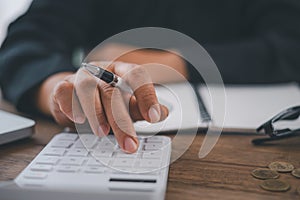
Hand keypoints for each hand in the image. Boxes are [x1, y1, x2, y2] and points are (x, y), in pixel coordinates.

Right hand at [37, 62, 168, 152]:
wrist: (76, 94)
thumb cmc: (106, 100)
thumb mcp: (126, 104)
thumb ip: (141, 108)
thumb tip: (163, 112)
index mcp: (122, 71)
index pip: (137, 76)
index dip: (146, 96)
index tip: (153, 117)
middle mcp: (103, 71)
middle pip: (113, 91)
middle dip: (122, 120)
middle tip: (130, 144)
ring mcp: (82, 77)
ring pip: (89, 90)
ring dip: (97, 114)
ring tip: (103, 134)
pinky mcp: (63, 86)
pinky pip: (64, 91)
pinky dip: (71, 105)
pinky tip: (79, 119)